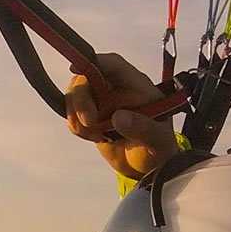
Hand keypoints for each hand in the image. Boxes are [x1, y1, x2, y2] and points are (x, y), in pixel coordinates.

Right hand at [64, 51, 179, 183]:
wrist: (147, 169)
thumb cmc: (158, 150)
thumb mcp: (158, 141)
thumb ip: (143, 129)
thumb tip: (118, 117)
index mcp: (137, 87)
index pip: (114, 65)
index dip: (95, 62)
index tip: (76, 70)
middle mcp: (117, 90)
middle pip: (88, 78)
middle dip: (82, 98)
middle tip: (90, 121)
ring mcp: (102, 103)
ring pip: (76, 94)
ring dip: (77, 115)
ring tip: (97, 134)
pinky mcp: (90, 116)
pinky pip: (72, 113)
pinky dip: (76, 126)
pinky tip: (94, 137)